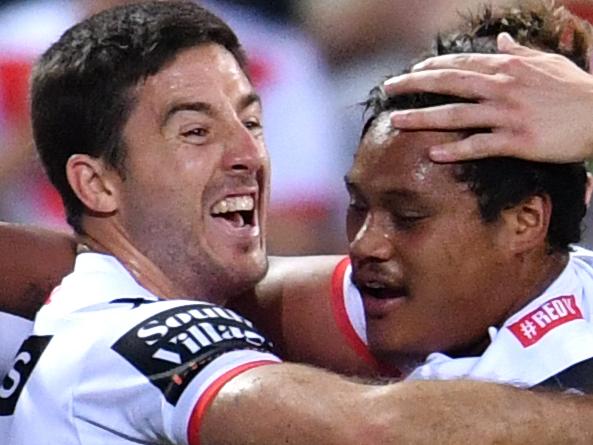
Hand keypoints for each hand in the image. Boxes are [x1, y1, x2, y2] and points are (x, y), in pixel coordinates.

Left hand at [383, 33, 592, 162]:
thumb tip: (499, 38)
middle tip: (388, 88)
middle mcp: (502, 87)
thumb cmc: (575, 88)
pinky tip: (433, 153)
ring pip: (456, 115)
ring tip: (396, 121)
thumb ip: (518, 51)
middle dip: (414, 85)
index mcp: (508, 67)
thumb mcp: (547, 62)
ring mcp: (508, 114)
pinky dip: (455, 150)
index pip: (461, 64)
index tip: (410, 72)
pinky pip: (479, 145)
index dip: (432, 67)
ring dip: (423, 117)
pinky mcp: (517, 140)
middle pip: (449, 83)